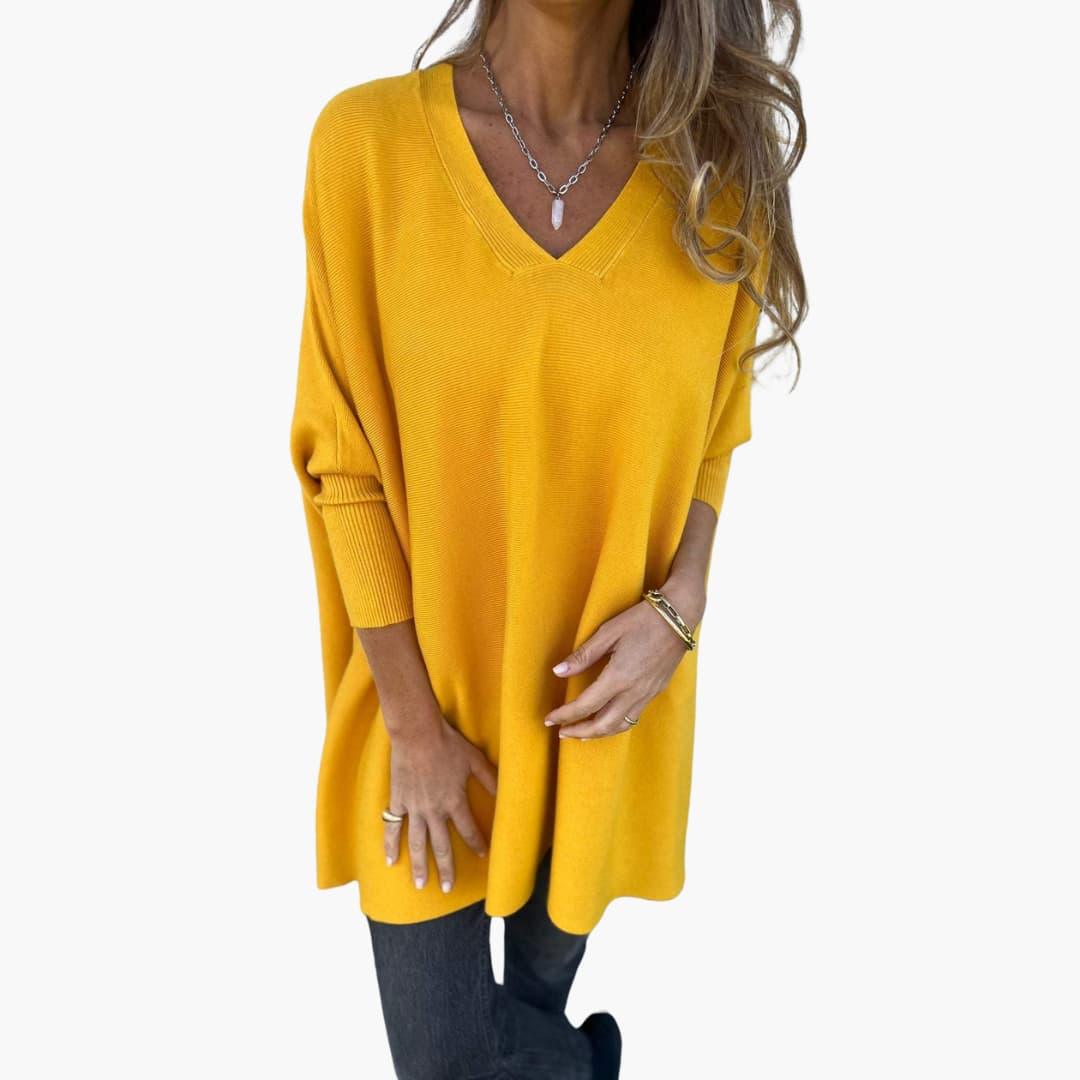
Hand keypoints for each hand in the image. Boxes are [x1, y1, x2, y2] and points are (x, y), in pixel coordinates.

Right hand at [383, 709, 497, 892]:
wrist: (417, 733)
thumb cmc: (448, 743)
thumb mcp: (474, 760)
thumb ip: (490, 779)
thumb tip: (506, 792)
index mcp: (455, 801)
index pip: (469, 830)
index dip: (477, 844)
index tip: (483, 856)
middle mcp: (434, 810)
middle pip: (441, 846)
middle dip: (446, 868)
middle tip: (448, 888)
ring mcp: (414, 808)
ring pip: (417, 843)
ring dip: (419, 865)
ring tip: (421, 884)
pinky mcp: (398, 800)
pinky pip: (393, 827)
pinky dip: (390, 845)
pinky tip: (390, 861)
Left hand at [543, 576, 705, 739]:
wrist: (679, 618)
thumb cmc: (641, 620)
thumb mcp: (608, 632)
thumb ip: (583, 655)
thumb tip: (558, 671)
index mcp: (618, 676)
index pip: (586, 705)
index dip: (566, 715)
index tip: (550, 719)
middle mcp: (634, 691)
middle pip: (603, 725)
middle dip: (580, 732)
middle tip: (561, 732)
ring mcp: (647, 694)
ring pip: (620, 726)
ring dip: (598, 733)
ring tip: (581, 733)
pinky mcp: (655, 691)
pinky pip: (633, 717)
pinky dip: (615, 725)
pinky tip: (607, 721)